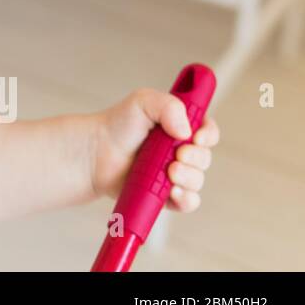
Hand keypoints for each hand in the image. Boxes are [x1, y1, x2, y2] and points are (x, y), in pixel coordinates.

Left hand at [90, 88, 219, 212]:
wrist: (95, 152)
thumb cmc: (118, 124)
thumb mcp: (142, 102)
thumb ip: (169, 106)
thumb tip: (187, 131)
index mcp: (180, 126)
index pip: (208, 131)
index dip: (208, 135)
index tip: (197, 137)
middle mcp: (180, 150)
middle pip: (205, 158)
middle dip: (195, 157)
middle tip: (177, 154)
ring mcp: (173, 173)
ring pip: (197, 181)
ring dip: (188, 177)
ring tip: (169, 172)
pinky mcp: (165, 194)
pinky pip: (188, 203)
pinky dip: (186, 199)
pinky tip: (174, 192)